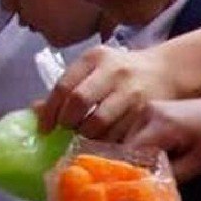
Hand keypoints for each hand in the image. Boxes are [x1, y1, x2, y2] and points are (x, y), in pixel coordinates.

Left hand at [36, 45, 174, 140]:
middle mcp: (113, 71)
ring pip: (99, 122)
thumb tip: (35, 111)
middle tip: (65, 132)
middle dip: (67, 123)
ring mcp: (131, 91)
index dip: (50, 110)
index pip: (64, 85)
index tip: (44, 128)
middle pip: (79, 102)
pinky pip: (118, 134)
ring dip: (85, 136)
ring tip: (83, 138)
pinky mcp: (144, 111)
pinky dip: (106, 143)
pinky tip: (102, 143)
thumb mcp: (94, 69)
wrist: (166, 72)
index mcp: (95, 58)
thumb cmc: (121, 72)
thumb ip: (68, 86)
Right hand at [125, 90, 200, 182]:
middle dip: (134, 166)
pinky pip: (140, 132)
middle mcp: (148, 111)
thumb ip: (170, 176)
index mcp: (160, 124)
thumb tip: (147, 188)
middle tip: (144, 185)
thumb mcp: (199, 163)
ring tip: (154, 173)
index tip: (136, 191)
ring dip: (139, 157)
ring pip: (131, 140)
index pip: (130, 155)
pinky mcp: (154, 108)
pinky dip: (145, 147)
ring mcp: (150, 107)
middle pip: (127, 147)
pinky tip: (159, 159)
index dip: (131, 175)